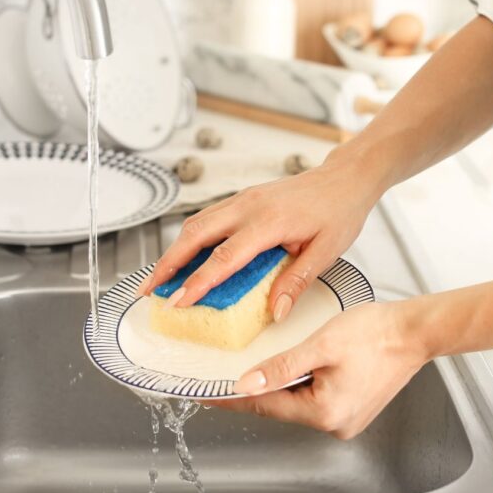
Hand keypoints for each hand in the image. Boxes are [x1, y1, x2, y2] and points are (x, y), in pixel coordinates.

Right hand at [137, 157, 381, 320]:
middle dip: (167, 264)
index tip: (177, 302)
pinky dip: (189, 239)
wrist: (344, 179)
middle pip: (194, 235)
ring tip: (158, 279)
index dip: (198, 282)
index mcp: (269, 221)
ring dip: (173, 251)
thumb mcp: (326, 252)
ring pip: (196, 224)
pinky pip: (207, 219)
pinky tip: (183, 257)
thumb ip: (297, 281)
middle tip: (148, 291)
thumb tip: (275, 312)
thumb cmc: (338, 212)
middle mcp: (248, 206)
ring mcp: (242, 199)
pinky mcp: (242, 199)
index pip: (224, 257)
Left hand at [210, 301, 428, 438]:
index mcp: (325, 412)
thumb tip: (245, 385)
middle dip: (256, 388)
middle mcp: (336, 424)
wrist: (415, 332)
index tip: (204, 393)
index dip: (231, 397)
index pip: (264, 405)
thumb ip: (280, 367)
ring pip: (298, 402)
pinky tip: (296, 367)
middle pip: (280, 406)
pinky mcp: (354, 409)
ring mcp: (346, 419)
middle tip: (225, 372)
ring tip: (260, 365)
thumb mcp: (320, 345)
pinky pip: (315, 398)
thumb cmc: (376, 333)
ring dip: (280, 384)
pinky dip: (301, 384)